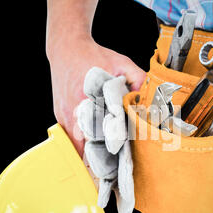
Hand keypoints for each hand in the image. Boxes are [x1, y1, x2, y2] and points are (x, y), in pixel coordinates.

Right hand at [47, 34, 145, 155]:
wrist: (66, 48)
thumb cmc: (93, 56)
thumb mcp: (120, 63)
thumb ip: (138, 79)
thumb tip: (152, 98)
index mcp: (87, 100)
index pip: (101, 133)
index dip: (114, 147)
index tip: (123, 156)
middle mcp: (73, 111)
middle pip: (88, 144)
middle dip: (103, 155)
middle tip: (117, 164)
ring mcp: (63, 116)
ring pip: (77, 145)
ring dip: (91, 152)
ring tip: (106, 161)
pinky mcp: (59, 117)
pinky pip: (71, 138)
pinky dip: (82, 144)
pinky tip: (94, 147)